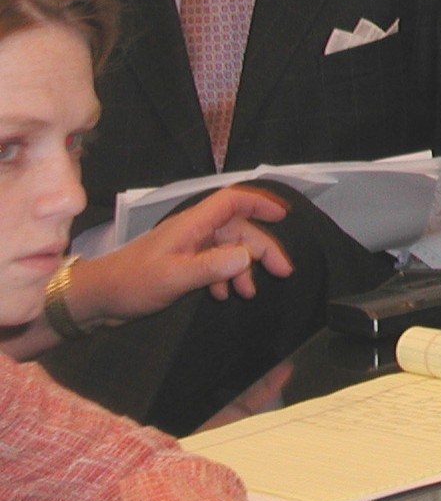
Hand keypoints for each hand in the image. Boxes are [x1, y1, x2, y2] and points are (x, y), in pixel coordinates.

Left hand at [71, 187, 293, 324]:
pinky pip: (213, 263)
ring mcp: (187, 248)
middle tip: (282, 273)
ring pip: (227, 249)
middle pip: (238, 230)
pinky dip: (224, 277)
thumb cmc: (131, 283)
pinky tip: (223, 295)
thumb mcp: (173, 277)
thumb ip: (212, 266)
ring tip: (249, 293)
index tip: (284, 217)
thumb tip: (248, 256)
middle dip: (262, 249)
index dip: (260, 203)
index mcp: (191, 225)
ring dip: (243, 268)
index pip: (232, 201)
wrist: (95, 299)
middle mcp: (193, 232)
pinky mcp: (181, 264)